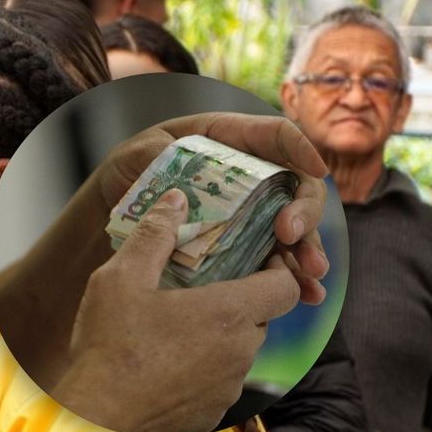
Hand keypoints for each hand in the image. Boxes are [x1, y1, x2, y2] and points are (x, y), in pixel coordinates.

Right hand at [60, 189, 300, 431]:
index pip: (285, 286)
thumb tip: (174, 199)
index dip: (276, 269)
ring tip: (175, 327)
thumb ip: (154, 235)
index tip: (251, 260)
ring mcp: (227, 388)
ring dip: (217, 337)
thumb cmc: (110, 347)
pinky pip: (217, 383)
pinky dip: (200, 370)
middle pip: (261, 318)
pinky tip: (163, 363)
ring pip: (237, 352)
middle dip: (239, 300)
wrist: (97, 420)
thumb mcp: (121, 278)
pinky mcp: (211, 414)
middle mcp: (240, 352)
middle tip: (201, 286)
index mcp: (229, 313)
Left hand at [96, 112, 329, 303]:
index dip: (301, 148)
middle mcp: (252, 175)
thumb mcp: (138, 153)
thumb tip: (174, 176)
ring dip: (307, 250)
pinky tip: (307, 296)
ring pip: (294, 228)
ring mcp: (252, 211)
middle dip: (304, 212)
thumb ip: (155, 156)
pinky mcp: (244, 243)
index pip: (277, 136)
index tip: (316, 169)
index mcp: (231, 140)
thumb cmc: (131, 168)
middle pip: (295, 187)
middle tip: (291, 235)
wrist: (114, 204)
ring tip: (311, 274)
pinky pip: (275, 258)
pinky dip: (292, 277)